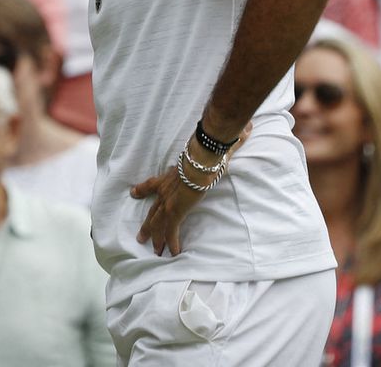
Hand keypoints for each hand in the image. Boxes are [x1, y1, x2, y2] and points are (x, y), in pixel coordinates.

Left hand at [129, 125, 248, 255]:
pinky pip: (171, 231)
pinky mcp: (176, 210)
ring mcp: (169, 201)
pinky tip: (173, 253)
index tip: (133, 193)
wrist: (202, 158)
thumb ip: (229, 141)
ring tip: (154, 251)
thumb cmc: (207, 150)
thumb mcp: (213, 147)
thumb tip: (247, 127)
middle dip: (147, 224)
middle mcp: (166, 189)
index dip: (143, 189)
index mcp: (170, 176)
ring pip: (158, 223)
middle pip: (153, 210)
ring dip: (156, 238)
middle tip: (140, 236)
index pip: (152, 183)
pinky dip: (172, 243)